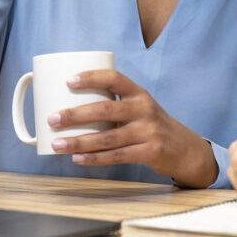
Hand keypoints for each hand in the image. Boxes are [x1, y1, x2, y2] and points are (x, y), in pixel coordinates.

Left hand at [47, 70, 217, 187]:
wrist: (184, 148)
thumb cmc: (151, 126)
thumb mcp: (139, 108)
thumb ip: (115, 105)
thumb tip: (71, 106)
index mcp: (139, 93)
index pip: (114, 78)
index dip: (91, 77)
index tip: (68, 81)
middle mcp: (144, 109)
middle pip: (105, 109)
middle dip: (75, 115)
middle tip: (52, 119)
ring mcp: (148, 132)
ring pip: (107, 137)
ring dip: (79, 142)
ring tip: (57, 144)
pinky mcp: (149, 152)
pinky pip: (116, 156)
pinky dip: (94, 159)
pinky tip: (77, 159)